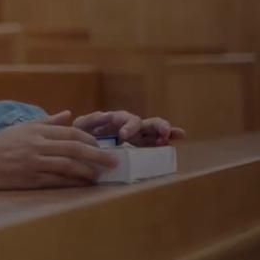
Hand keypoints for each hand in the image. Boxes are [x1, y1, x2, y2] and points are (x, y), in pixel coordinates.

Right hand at [0, 111, 117, 189]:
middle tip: (114, 162)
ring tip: (100, 175)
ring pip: (69, 166)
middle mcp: (38, 144)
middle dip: (98, 156)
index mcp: (37, 130)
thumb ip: (48, 122)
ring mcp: (34, 162)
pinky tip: (83, 184)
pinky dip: (73, 182)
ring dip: (88, 171)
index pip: (71, 133)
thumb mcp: (22, 128)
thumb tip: (69, 114)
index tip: (102, 147)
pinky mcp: (30, 179)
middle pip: (75, 149)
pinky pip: (58, 181)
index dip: (90, 141)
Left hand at [71, 110, 185, 146]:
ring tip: (178, 135)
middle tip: (165, 132)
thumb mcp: (81, 126)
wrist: (81, 145)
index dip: (128, 126)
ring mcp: (137, 135)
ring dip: (166, 132)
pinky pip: (155, 142)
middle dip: (157, 126)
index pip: (126, 119)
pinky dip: (165, 141)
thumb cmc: (81, 133)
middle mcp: (129, 125)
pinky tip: (175, 142)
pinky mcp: (140, 145)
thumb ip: (90, 120)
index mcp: (116, 120)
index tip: (125, 136)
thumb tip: (105, 115)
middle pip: (146, 123)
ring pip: (155, 131)